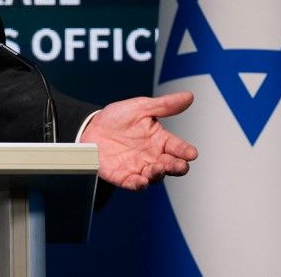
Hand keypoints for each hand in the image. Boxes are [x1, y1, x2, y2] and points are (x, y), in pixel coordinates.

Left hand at [80, 91, 197, 190]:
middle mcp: (152, 156)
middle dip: (177, 166)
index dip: (185, 151)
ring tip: (158, 168)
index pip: (178, 147)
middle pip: (171, 165)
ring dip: (158, 174)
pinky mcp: (123, 176)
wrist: (90, 127)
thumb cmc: (116, 118)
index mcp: (159, 140)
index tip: (191, 153)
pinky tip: (142, 182)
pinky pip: (133, 184)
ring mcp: (138, 167)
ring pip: (154, 176)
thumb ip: (164, 105)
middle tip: (179, 164)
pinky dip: (138, 184)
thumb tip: (188, 96)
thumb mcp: (140, 107)